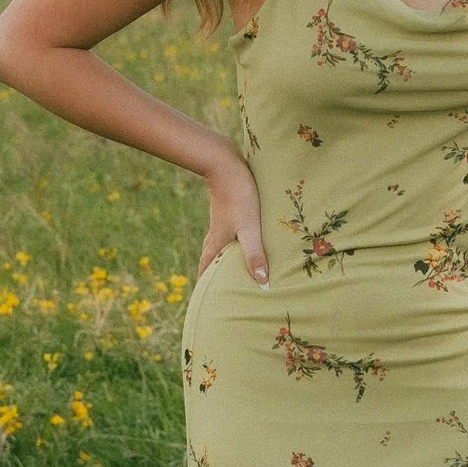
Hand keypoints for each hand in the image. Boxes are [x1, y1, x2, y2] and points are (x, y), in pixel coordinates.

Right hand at [197, 148, 269, 283]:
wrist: (225, 164)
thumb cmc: (239, 196)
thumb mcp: (250, 227)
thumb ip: (255, 254)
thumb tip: (262, 283)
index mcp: (216, 243)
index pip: (205, 270)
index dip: (205, 286)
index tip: (205, 302)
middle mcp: (214, 235)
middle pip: (209, 260)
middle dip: (212, 276)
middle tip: (217, 291)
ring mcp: (219, 222)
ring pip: (215, 246)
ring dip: (219, 259)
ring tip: (227, 269)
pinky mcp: (226, 211)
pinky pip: (224, 234)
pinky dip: (228, 244)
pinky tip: (237, 240)